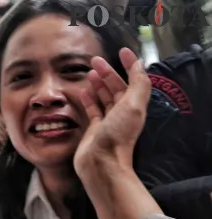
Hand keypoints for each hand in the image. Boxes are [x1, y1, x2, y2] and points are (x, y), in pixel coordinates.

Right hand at [74, 48, 150, 175]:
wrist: (101, 163)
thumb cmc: (118, 135)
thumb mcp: (133, 106)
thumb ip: (138, 84)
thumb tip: (140, 64)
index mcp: (133, 105)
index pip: (133, 80)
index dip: (129, 65)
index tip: (121, 51)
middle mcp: (122, 112)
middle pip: (116, 87)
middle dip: (108, 72)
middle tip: (95, 60)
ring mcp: (107, 120)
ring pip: (103, 97)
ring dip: (98, 84)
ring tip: (89, 73)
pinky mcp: (94, 129)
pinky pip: (91, 109)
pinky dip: (87, 99)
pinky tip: (82, 91)